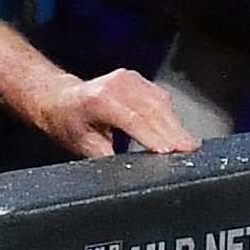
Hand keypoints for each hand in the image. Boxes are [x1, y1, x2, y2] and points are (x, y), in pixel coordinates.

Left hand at [26, 68, 200, 157]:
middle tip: (189, 151)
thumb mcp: (82, 145)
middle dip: (173, 133)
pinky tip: (178, 130)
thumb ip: (106, 156)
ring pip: (161, 103)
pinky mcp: (138, 80)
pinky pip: (161, 98)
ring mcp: (128, 79)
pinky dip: (172, 116)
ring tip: (189, 145)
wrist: (59, 98)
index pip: (133, 119)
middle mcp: (115, 84)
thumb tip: (128, 171)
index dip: (153, 136)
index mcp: (98, 99)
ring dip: (176, 126)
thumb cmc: (67, 121)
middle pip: (153, 110)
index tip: (170, 152)